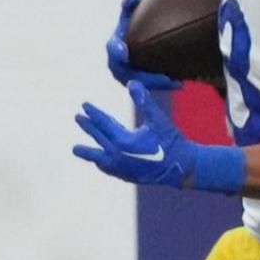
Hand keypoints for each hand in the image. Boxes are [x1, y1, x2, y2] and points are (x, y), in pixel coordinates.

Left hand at [72, 81, 196, 186]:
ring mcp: (121, 168)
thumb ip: (144, 101)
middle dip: (88, 128)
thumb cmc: (171, 141)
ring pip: (99, 158)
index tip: (84, 106)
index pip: (104, 124)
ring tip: (76, 149)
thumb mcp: (158, 119)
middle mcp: (118, 156)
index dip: (94, 113)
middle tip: (78, 118)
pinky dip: (102, 163)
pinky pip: (109, 169)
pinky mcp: (128, 176)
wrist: (182, 168)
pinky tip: (100, 162)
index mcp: (123, 141)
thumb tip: (131, 82)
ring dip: (88, 153)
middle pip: (99, 138)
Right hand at [106, 0, 180, 89]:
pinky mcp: (137, 84)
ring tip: (177, 82)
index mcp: (114, 46)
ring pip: (142, 84)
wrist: (136, 45)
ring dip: (159, 84)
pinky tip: (180, 83)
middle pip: (130, 74)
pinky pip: (149, 88)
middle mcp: (117, 65)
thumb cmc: (132, 26)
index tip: (125, 52)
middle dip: (147, 77)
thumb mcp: (129, 16)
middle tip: (165, 77)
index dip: (118, 50)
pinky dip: (163, 86)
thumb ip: (129, 7)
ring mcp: (126, 77)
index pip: (113, 48)